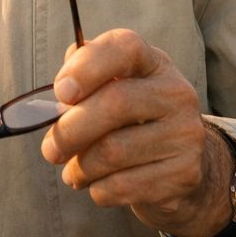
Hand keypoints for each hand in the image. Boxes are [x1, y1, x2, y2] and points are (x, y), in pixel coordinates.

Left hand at [38, 28, 234, 236]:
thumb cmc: (128, 120)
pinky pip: (125, 185)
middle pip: (115, 103)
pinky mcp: (185, 173)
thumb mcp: (111, 88)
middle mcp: (176, 93)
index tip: (61, 92)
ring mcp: (186, 134)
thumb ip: (83, 76)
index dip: (87, 66)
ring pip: (114, 151)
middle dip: (70, 130)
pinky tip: (96, 186)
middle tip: (49, 151)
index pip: (125, 47)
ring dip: (81, 167)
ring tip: (72, 172)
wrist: (178, 166)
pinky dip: (99, 189)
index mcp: (152, 63)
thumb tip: (62, 86)